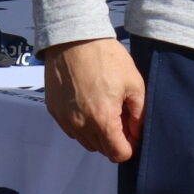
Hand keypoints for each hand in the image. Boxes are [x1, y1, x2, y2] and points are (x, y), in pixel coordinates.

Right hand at [42, 37, 143, 161]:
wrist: (74, 38)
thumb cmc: (106, 57)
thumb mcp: (134, 82)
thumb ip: (138, 114)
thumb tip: (137, 133)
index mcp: (103, 120)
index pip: (117, 154)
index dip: (129, 147)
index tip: (133, 134)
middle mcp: (81, 125)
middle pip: (102, 149)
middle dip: (114, 140)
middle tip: (121, 116)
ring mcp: (65, 119)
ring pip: (85, 141)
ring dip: (98, 134)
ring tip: (104, 108)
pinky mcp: (54, 111)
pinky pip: (71, 129)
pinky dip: (82, 124)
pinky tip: (89, 103)